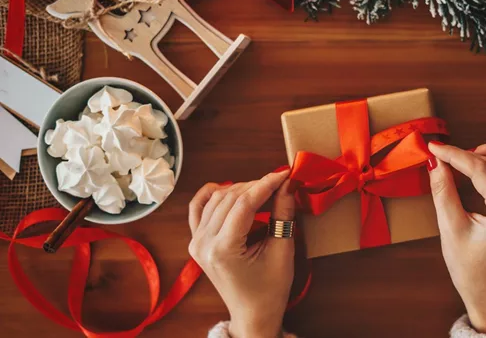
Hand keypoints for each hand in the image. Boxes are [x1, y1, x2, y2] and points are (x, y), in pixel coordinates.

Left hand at [188, 170, 294, 337]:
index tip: (284, 173)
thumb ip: (283, 214)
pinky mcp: (196, 242)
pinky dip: (211, 195)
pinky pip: (198, 209)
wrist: (253, 314)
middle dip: (256, 186)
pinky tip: (226, 187)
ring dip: (240, 189)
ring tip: (264, 190)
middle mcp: (203, 244)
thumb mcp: (282, 252)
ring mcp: (196, 242)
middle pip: (230, 198)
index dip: (266, 184)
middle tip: (280, 182)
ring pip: (216, 199)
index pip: (244, 204)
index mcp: (223, 250)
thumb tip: (287, 184)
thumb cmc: (270, 290)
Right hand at [427, 143, 485, 333]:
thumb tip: (436, 162)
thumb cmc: (471, 269)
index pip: (482, 170)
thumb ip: (443, 191)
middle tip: (442, 155)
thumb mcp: (451, 229)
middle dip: (467, 155)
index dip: (456, 155)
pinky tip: (484, 166)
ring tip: (466, 158)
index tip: (435, 147)